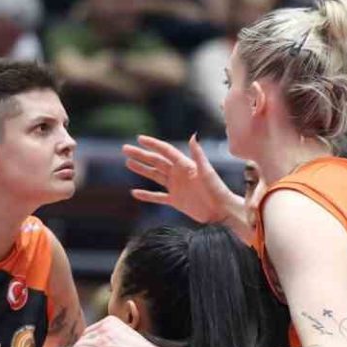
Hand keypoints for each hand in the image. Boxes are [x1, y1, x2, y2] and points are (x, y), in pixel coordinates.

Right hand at [123, 135, 240, 225]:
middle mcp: (179, 174)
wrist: (221, 211)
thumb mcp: (207, 172)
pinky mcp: (176, 201)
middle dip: (141, 155)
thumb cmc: (217, 190)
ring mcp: (176, 187)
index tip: (139, 138)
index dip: (152, 144)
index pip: (166, 151)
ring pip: (155, 176)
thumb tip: (193, 136)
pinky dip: (147, 195)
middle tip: (125, 149)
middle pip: (156, 162)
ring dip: (142, 169)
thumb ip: (198, 155)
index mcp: (185, 165)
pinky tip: (135, 192)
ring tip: (128, 163)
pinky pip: (158, 197)